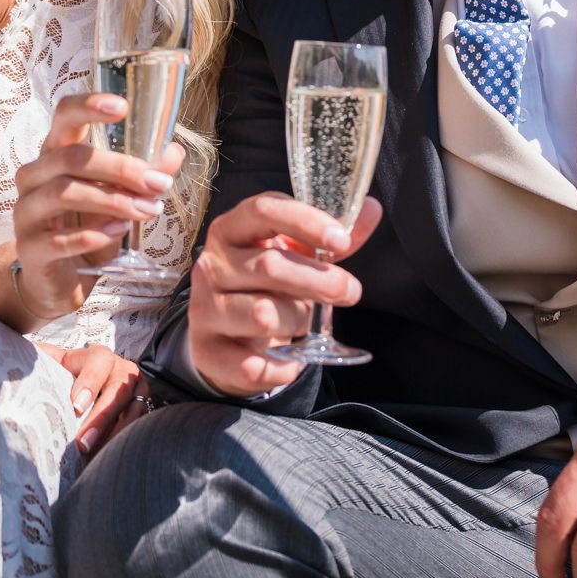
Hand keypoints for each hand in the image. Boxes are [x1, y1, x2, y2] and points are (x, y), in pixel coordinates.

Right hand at [10, 92, 185, 325]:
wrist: (61, 279)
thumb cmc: (88, 227)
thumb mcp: (120, 198)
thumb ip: (144, 175)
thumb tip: (173, 152)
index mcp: (56, 153)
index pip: (64, 116)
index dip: (88, 106)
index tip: (122, 106)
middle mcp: (34, 176)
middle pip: (70, 157)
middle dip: (120, 168)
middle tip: (159, 184)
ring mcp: (26, 212)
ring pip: (63, 194)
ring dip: (112, 201)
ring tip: (146, 211)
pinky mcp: (29, 249)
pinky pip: (58, 239)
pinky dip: (93, 234)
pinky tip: (118, 232)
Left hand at [36, 342, 147, 456]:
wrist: (81, 388)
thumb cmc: (60, 378)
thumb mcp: (47, 364)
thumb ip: (31, 361)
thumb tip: (3, 366)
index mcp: (96, 356)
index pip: (99, 361)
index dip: (89, 382)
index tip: (75, 407)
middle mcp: (121, 369)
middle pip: (119, 389)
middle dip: (102, 418)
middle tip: (83, 444)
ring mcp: (136, 389)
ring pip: (134, 409)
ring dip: (116, 433)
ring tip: (96, 455)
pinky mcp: (141, 409)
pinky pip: (138, 426)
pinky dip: (124, 441)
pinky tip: (107, 458)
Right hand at [187, 191, 383, 396]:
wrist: (229, 336)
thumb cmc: (268, 284)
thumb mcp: (295, 254)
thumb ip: (331, 236)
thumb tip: (371, 210)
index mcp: (233, 229)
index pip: (264, 210)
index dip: (306, 221)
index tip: (341, 241)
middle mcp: (211, 265)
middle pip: (269, 265)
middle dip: (320, 280)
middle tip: (350, 291)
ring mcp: (205, 308)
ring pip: (263, 314)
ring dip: (299, 321)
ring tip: (306, 323)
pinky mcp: (207, 351)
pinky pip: (252, 364)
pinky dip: (282, 366)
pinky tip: (290, 360)